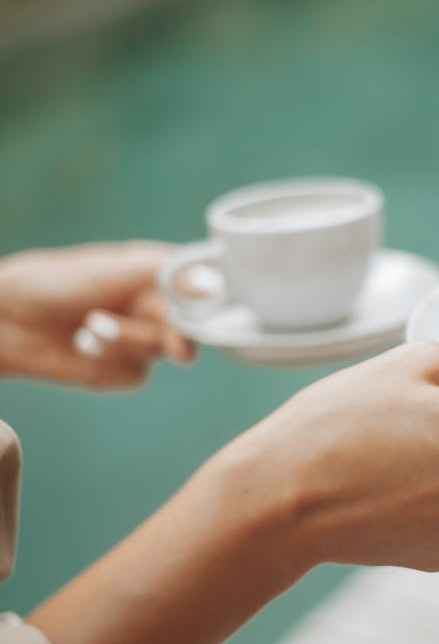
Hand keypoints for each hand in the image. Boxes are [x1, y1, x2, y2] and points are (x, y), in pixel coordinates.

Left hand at [0, 242, 193, 387]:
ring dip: (124, 342)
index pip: (200, 292)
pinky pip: (136, 375)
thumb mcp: (118, 268)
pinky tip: (82, 347)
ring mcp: (138, 338)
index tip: (195, 317)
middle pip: (187, 329)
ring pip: (159, 353)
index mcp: (157, 275)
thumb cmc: (58, 281)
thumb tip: (214, 281)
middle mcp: (153, 306)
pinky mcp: (119, 369)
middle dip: (168, 332)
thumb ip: (168, 273)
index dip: (204, 307)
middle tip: (173, 345)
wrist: (8, 318)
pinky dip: (109, 364)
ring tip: (89, 327)